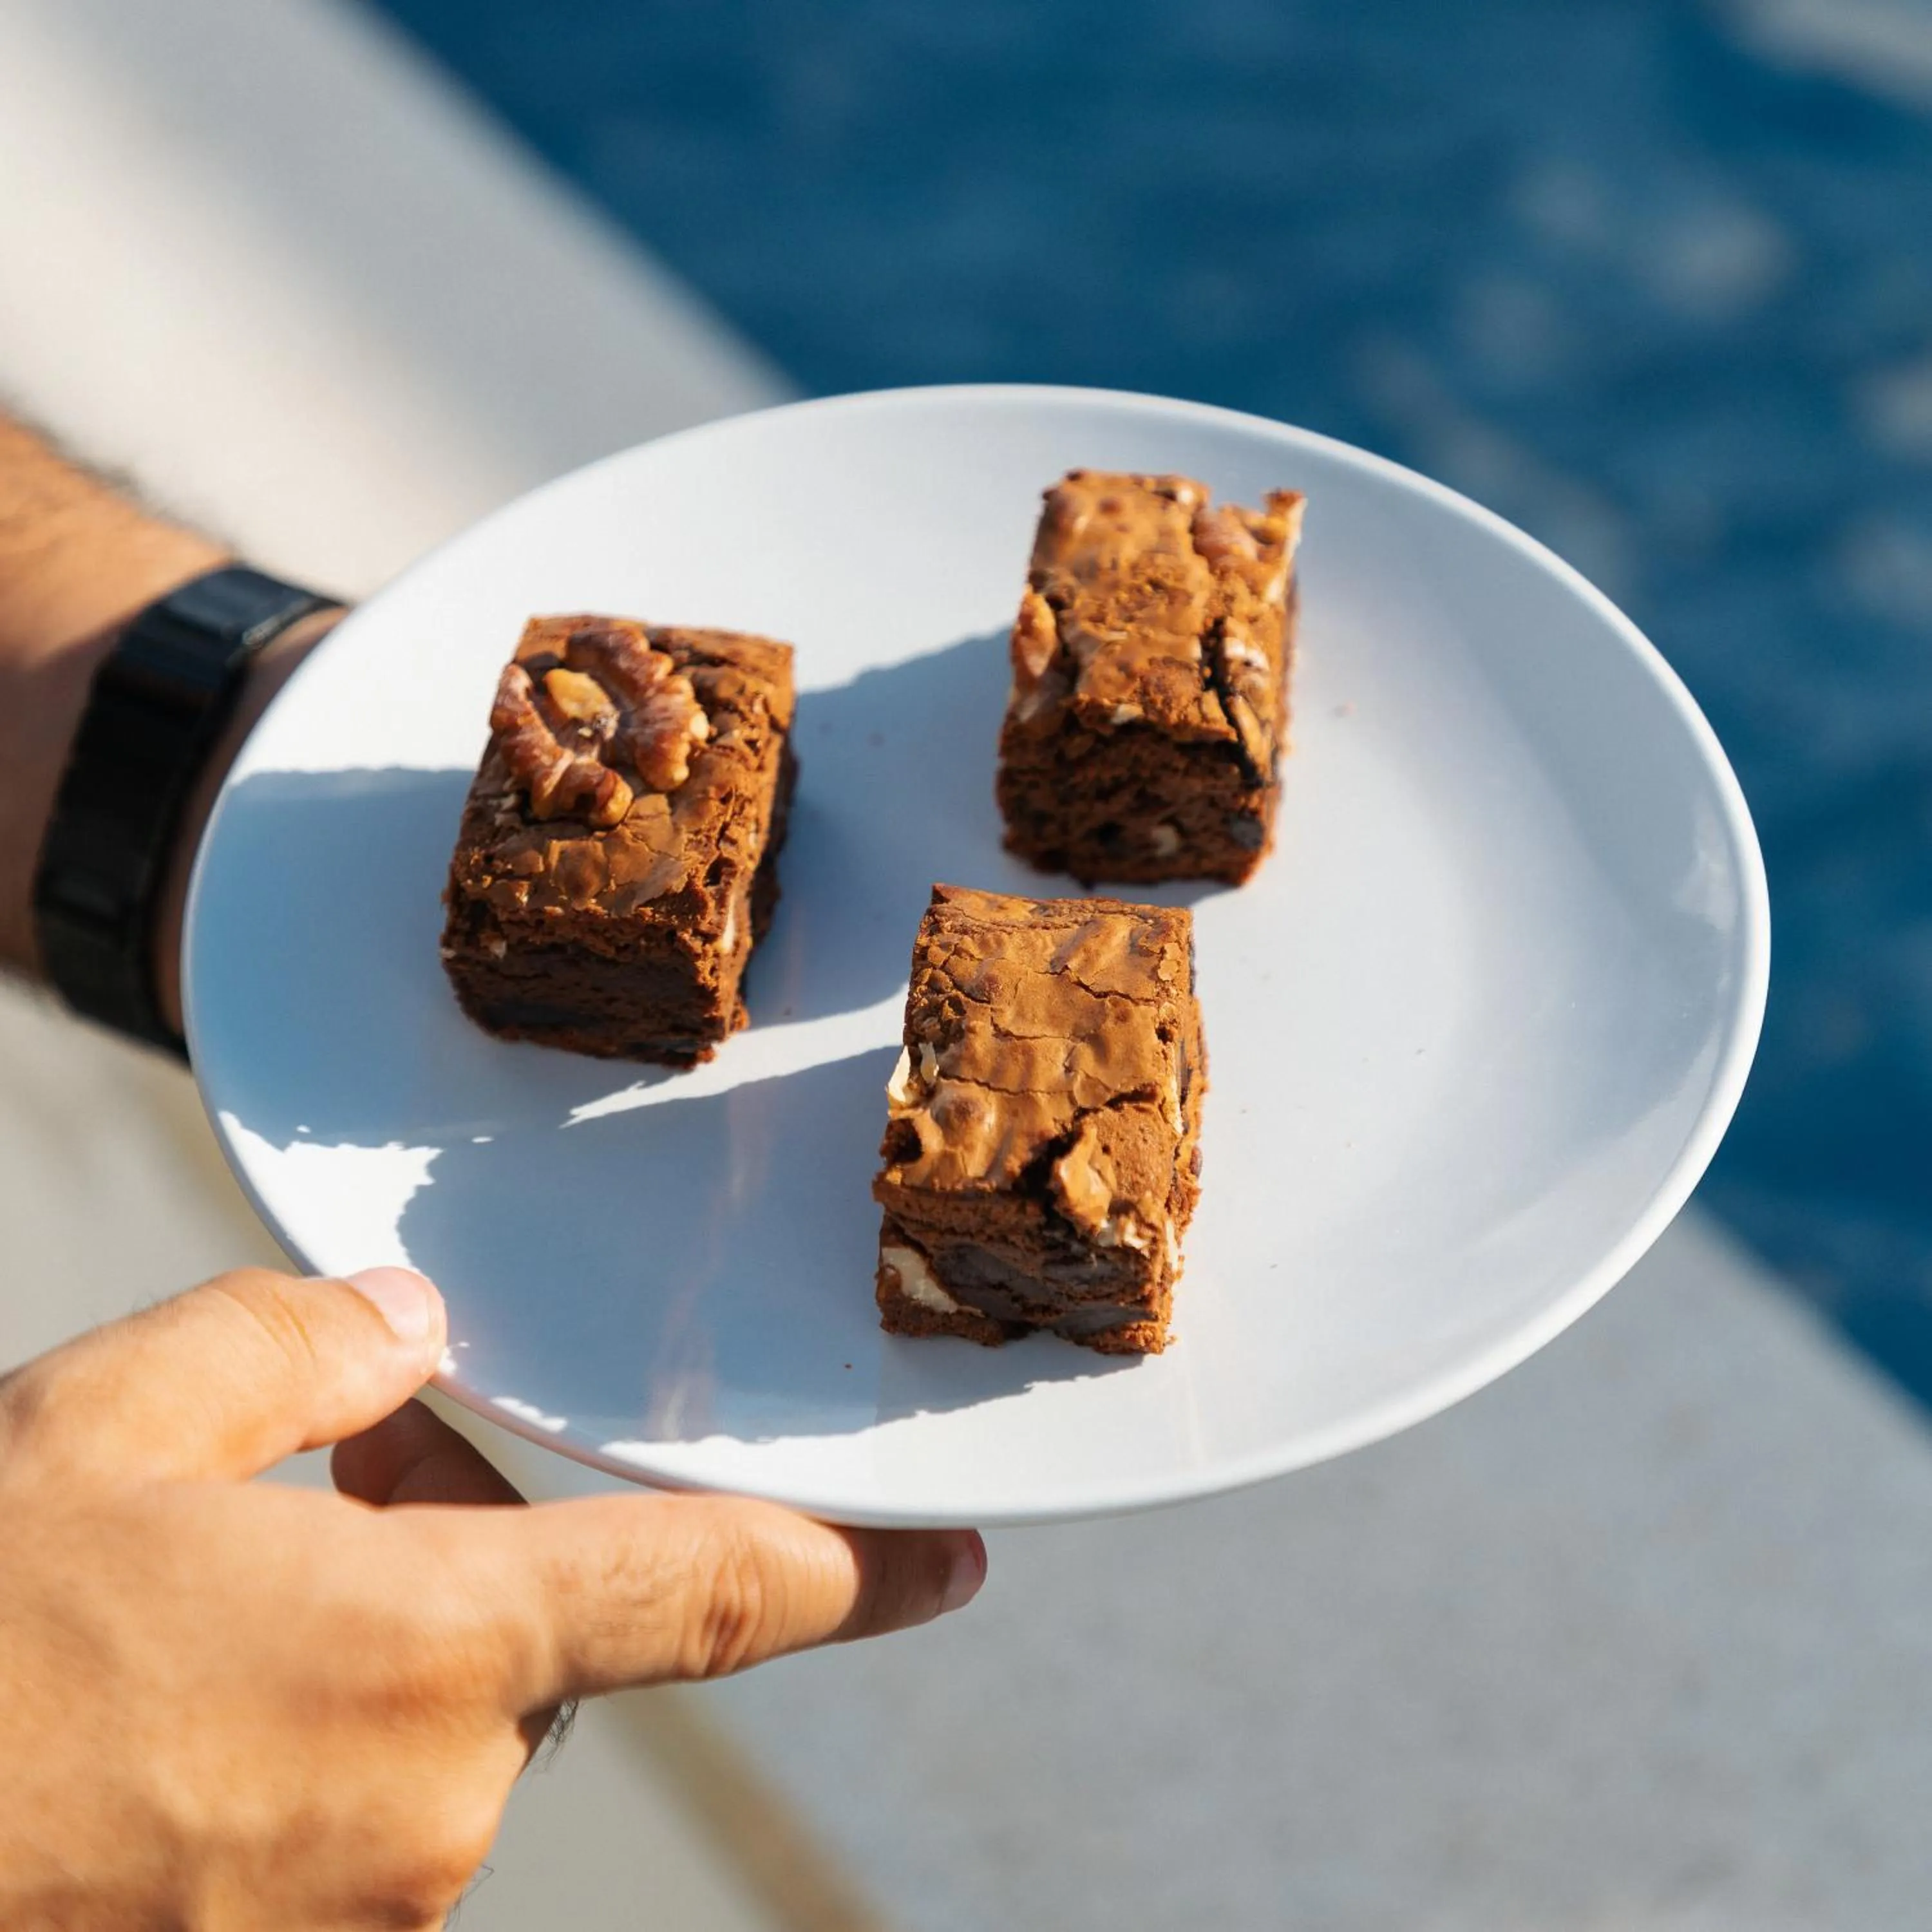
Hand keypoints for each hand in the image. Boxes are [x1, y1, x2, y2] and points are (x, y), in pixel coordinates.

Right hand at [0, 1266, 983, 1928]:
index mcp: (427, 1654)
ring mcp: (350, 1924)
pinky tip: (182, 1697)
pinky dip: (310, 1743)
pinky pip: (350, 1827)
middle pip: (536, 1645)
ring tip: (215, 1584)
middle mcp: (424, 1812)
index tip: (955, 1563)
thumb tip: (407, 1332)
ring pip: (435, 1736)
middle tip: (340, 1463)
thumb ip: (295, 1349)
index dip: (854, 1571)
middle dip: (469, 1547)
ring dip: (377, 1643)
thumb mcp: (107, 1422)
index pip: (714, 1594)